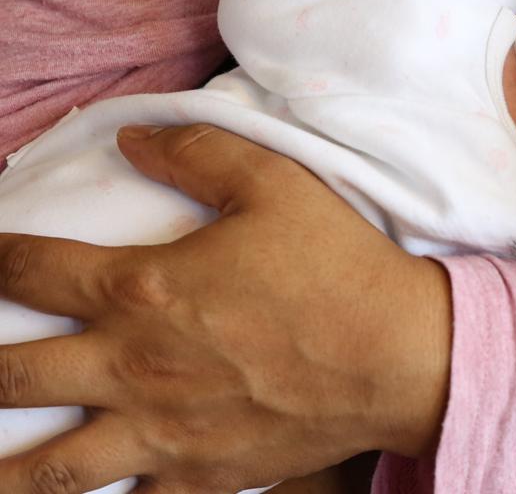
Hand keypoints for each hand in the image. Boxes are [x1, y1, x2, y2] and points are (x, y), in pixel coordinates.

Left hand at [0, 125, 451, 493]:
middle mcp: (133, 366)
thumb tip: (133, 139)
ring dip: (3, 467)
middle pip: (14, 377)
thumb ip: (197, 151)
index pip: (35, 271)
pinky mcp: (196, 476)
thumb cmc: (334, 263)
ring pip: (46, 469)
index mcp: (145, 289)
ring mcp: (159, 433)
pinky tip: (93, 492)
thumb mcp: (272, 182)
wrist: (393, 354)